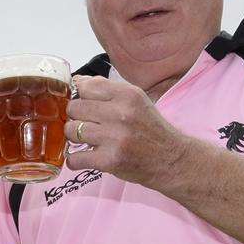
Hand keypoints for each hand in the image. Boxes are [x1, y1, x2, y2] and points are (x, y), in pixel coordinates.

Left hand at [64, 75, 188, 190]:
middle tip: (86, 124)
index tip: (84, 104)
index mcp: (128, 95)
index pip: (86, 86)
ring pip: (71, 131)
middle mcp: (121, 113)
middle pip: (74, 108)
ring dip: (74, 137)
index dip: (80, 96)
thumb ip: (108, 90)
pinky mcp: (109, 161)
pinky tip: (84, 158)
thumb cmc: (151, 129)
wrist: (172, 160)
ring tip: (88, 140)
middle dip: (76, 117)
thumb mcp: (137, 100)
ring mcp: (114, 138)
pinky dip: (74, 160)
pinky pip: (74, 158)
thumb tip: (79, 82)